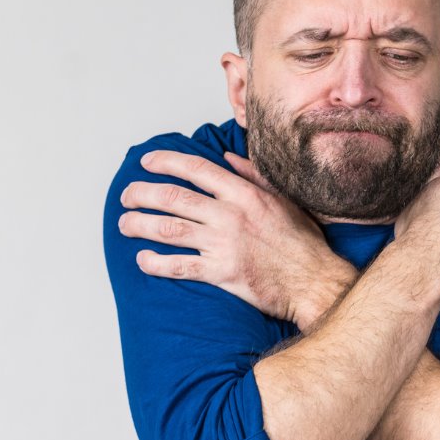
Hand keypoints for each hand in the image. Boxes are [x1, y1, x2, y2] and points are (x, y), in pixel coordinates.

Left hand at [117, 150, 353, 329]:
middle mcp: (230, 215)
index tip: (145, 162)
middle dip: (142, 194)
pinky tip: (142, 259)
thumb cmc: (302, 242)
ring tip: (124, 224)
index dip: (165, 162)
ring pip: (169, 229)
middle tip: (126, 196)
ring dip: (140, 225)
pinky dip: (156, 262)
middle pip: (173, 197)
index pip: (195, 168)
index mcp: (244, 193)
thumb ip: (253, 175)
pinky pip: (179, 266)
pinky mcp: (222, 273)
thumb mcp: (283, 199)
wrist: (315, 281)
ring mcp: (224, 244)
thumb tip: (226, 157)